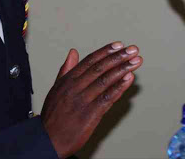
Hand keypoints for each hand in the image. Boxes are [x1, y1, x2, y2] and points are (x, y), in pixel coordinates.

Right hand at [40, 42, 142, 158]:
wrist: (48, 139)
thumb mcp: (56, 87)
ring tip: (135, 62)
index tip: (119, 45)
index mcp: (68, 80)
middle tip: (132, 50)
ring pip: (105, 81)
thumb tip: (73, 52)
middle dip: (118, 57)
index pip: (90, 61)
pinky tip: (128, 79)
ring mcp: (83, 101)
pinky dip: (119, 88)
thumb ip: (66, 69)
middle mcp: (75, 88)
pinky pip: (107, 98)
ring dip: (122, 69)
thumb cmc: (53, 114)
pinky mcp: (90, 115)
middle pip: (100, 68)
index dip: (105, 52)